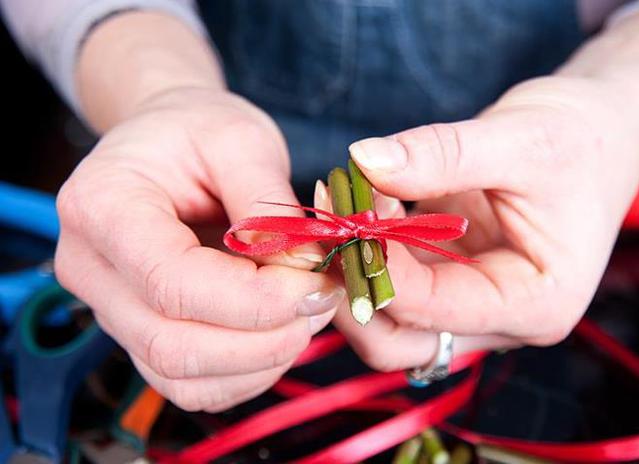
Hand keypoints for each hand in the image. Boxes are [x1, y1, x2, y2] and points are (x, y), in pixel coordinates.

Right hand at [55, 88, 342, 411]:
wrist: (167, 143)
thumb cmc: (198, 131)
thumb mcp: (241, 139)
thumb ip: (270, 205)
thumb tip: (305, 270)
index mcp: (101, 207)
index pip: (172, 283)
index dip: (253, 298)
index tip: (316, 282)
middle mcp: (91, 269)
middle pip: (173, 344)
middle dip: (264, 338)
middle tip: (322, 300)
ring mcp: (110, 310)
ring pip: (182, 378)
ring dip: (261, 361)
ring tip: (307, 313)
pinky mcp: (140, 335)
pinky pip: (193, 385)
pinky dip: (248, 373)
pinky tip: (281, 333)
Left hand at [333, 76, 638, 370]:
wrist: (599, 135)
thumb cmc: (579, 139)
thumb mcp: (518, 138)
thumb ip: (441, 153)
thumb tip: (363, 159)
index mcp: (533, 305)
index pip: (430, 308)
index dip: (377, 262)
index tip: (347, 208)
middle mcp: (498, 320)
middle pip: (397, 342)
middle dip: (351, 288)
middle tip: (330, 221)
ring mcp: (471, 304)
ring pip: (386, 320)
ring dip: (353, 267)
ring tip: (343, 197)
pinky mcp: (450, 279)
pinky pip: (394, 282)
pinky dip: (368, 248)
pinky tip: (360, 199)